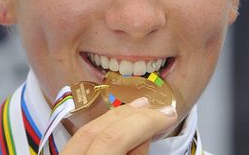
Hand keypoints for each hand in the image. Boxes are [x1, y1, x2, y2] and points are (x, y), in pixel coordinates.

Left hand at [61, 97, 176, 154]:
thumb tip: (143, 134)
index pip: (112, 139)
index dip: (144, 123)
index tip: (167, 115)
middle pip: (95, 129)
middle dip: (130, 115)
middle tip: (158, 108)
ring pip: (85, 131)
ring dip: (117, 118)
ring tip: (142, 108)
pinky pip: (82, 140)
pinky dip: (103, 129)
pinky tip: (119, 123)